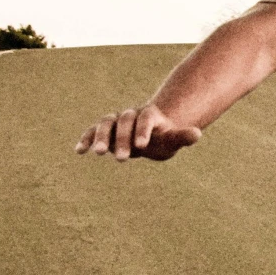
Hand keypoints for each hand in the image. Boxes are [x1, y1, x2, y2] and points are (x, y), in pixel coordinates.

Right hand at [75, 104, 202, 160]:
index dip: (143, 130)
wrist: (150, 132)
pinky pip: (93, 131)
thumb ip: (182, 137)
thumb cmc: (163, 137)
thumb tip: (197, 134)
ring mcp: (116, 121)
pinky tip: (79, 150)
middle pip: (125, 121)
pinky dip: (86, 139)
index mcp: (149, 115)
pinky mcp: (104, 130)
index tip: (142, 146)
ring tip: (99, 153)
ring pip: (106, 123)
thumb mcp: (173, 139)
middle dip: (123, 139)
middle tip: (124, 159)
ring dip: (101, 136)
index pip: (146, 118)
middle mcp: (130, 115)